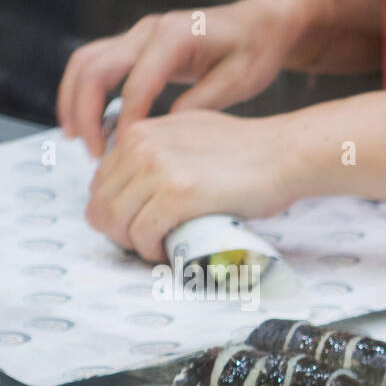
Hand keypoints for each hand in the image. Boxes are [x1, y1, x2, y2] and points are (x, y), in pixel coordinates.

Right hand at [57, 0, 333, 156]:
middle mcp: (149, 30)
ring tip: (77, 138)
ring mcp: (140, 34)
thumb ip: (202, 104)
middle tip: (93, 152)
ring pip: (87, 61)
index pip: (136, 85)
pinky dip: (86, 91)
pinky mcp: (139, 44)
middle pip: (95, 67)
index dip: (126, 122)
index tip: (123, 154)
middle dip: (85, 112)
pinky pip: (99, 63)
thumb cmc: (255, 51)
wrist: (260, 25)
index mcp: (175, 37)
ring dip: (75, 99)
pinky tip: (90, 122)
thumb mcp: (239, 82)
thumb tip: (166, 132)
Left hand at [85, 110, 296, 261]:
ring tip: (156, 250)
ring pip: (116, 221)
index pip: (100, 183)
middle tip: (147, 245)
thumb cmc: (249, 151)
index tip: (139, 227)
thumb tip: (145, 176)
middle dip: (119, 232)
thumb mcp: (190, 133)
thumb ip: (161, 147)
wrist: (285, 154)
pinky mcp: (177, 195)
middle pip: (101, 205)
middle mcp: (140, 146)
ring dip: (132, 245)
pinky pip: (143, 233)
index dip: (115, 212)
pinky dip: (150, 250)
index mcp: (139, 132)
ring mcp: (157, 170)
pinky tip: (165, 253)